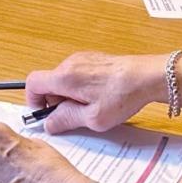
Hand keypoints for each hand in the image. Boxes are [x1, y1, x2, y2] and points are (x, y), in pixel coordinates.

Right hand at [25, 52, 168, 133]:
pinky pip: (76, 74)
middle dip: (53, 101)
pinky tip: (97, 99)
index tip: (44, 113)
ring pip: (63, 79)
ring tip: (88, 109)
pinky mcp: (93, 59)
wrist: (149, 76)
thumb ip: (66, 120)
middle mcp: (70, 64)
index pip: (32, 83)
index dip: (33, 100)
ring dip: (68, 95)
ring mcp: (82, 59)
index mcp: (65, 77)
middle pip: (48, 82)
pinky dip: (79, 88)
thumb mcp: (92, 118)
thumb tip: (50, 123)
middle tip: (70, 116)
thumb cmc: (123, 95)